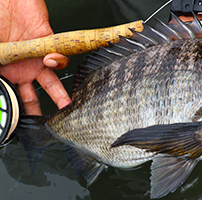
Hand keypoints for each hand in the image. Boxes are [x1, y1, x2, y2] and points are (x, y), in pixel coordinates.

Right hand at [0, 0, 70, 114]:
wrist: (7, 0)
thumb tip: (1, 86)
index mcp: (3, 71)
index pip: (11, 94)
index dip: (14, 106)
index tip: (18, 120)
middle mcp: (20, 68)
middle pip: (31, 94)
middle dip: (39, 109)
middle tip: (47, 122)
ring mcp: (34, 58)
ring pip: (50, 81)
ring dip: (58, 93)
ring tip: (65, 104)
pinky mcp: (48, 44)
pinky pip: (58, 58)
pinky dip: (56, 61)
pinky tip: (49, 59)